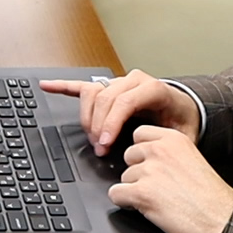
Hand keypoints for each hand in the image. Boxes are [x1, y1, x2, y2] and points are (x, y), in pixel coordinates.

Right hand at [39, 70, 202, 154]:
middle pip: (105, 98)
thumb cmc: (183, 120)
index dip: (111, 123)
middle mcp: (134, 80)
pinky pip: (83, 86)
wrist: (185, 107)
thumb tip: (149, 152)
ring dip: (87, 117)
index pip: (123, 101)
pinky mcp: (110, 88)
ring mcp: (120, 82)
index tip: (106, 143)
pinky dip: (63, 86)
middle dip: (98, 126)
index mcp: (153, 88)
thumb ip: (169, 142)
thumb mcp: (184, 134)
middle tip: (100, 148)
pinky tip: (47, 86)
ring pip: (92, 93)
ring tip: (92, 138)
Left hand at [111, 125, 232, 232]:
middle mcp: (159, 150)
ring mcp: (149, 171)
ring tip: (159, 200)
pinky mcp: (141, 193)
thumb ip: (168, 152)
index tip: (151, 165)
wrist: (222, 221)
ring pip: (123, 178)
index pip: (138, 135)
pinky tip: (145, 208)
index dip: (143, 154)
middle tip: (158, 187)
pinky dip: (126, 203)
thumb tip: (144, 156)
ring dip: (135, 190)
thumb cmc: (212, 197)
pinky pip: (115, 194)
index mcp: (173, 139)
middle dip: (138, 173)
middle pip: (128, 156)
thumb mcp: (192, 159)